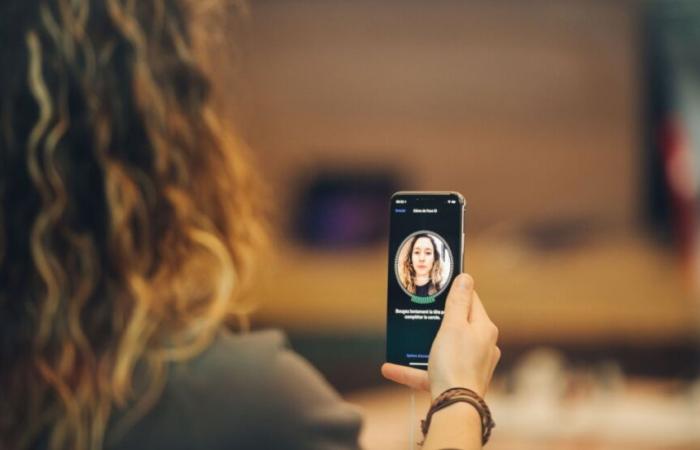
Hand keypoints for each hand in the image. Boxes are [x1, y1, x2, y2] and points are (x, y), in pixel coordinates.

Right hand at [381, 273, 499, 398]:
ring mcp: (470, 365)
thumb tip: (466, 278)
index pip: (471, 300)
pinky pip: (433, 370)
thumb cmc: (455, 363)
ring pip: (444, 348)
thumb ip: (458, 301)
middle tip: (421, 309)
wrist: (455, 407)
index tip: (440, 284)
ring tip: (404, 339)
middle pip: (458, 324)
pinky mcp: (458, 381)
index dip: (455, 290)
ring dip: (422, 344)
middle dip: (437, 319)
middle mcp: (482, 345)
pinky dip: (414, 368)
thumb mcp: (453, 325)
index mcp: (483, 328)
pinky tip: (390, 368)